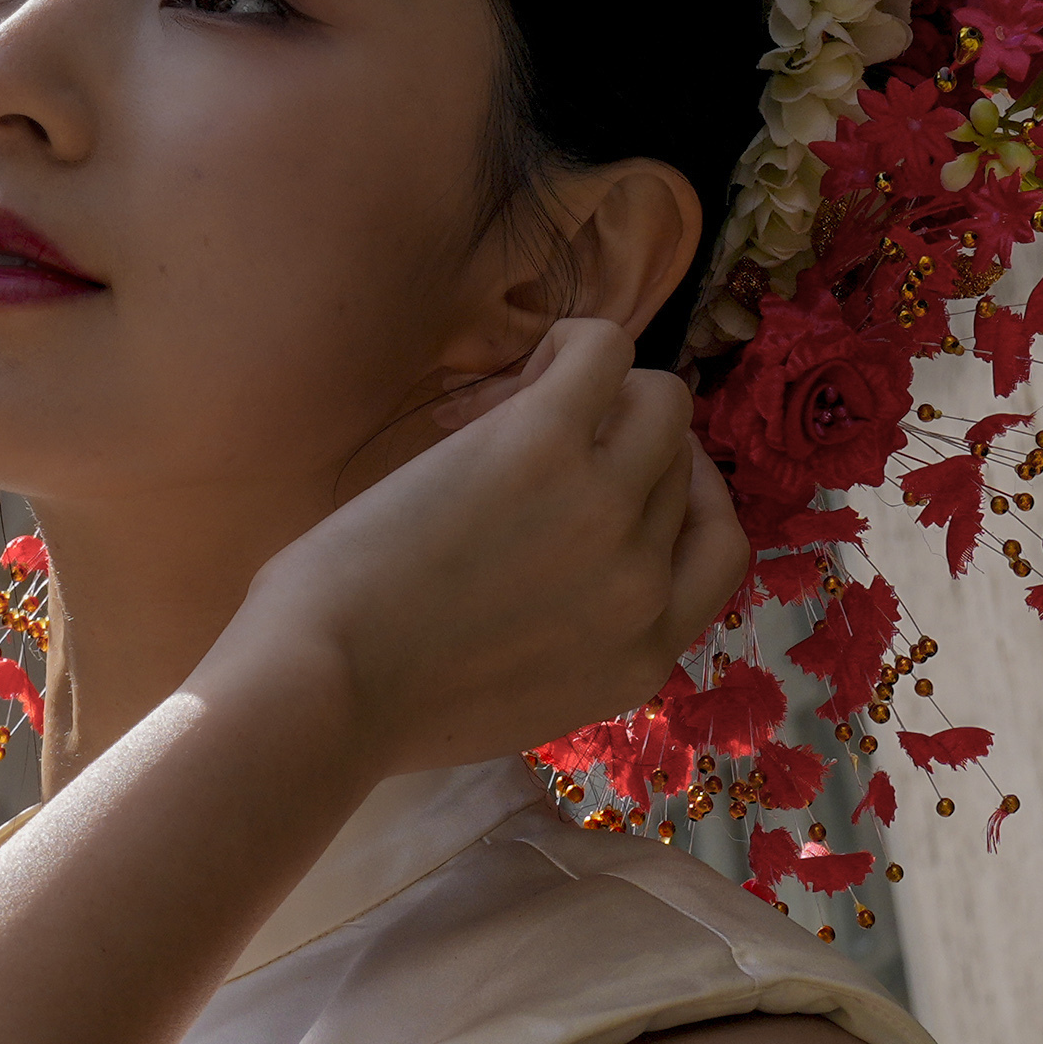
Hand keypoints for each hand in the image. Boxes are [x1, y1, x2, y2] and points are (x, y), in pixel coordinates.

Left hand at [215, 319, 749, 774]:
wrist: (325, 687)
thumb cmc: (382, 702)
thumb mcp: (523, 700)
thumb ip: (574, 643)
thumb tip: (568, 574)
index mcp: (643, 658)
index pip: (717, 549)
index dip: (685, 500)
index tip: (632, 482)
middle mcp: (645, 584)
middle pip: (681, 469)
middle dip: (628, 445)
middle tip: (556, 441)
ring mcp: (606, 508)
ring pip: (659, 401)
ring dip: (609, 389)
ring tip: (533, 399)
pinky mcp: (546, 442)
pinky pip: (603, 350)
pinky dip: (576, 341)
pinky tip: (530, 365)